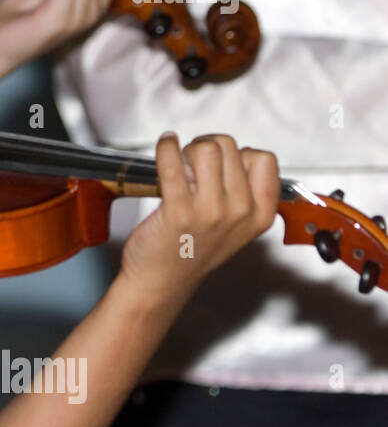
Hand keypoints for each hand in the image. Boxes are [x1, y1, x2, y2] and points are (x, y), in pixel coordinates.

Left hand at [120, 133, 279, 304]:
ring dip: (188, 149)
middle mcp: (241, 212)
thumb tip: (224, 152)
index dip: (238, 154)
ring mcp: (211, 211)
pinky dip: (165, 147)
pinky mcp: (178, 211)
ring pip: (206, 148)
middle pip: (229, 146)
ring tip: (180, 166)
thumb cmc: (193, 249)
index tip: (221, 165)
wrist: (162, 281)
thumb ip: (241, 191)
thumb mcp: (235, 225)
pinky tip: (165, 145)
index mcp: (261, 213)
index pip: (263, 159)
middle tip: (192, 165)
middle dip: (207, 147)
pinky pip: (172, 162)